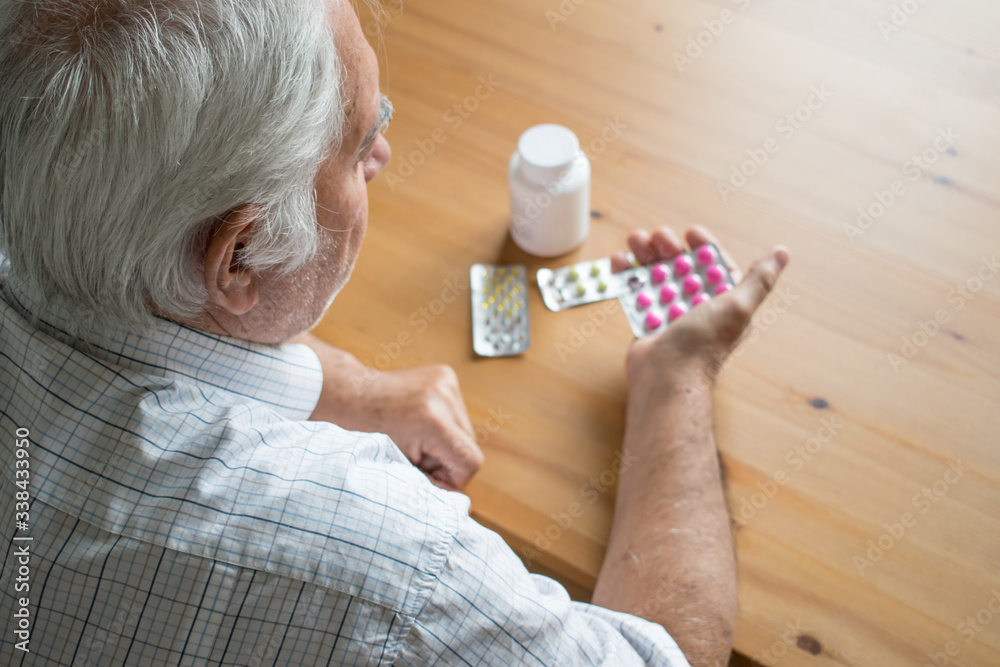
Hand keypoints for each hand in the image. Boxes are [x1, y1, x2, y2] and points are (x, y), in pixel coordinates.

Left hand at [297, 334, 483, 489]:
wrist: (346, 395)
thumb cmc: (361, 433)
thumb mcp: (395, 467)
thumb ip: (429, 485)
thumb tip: (461, 505)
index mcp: (433, 420)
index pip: (471, 461)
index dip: (452, 478)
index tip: (426, 476)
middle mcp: (444, 396)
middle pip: (470, 445)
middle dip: (446, 459)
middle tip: (414, 458)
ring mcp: (446, 382)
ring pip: (465, 430)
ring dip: (445, 441)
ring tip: (413, 438)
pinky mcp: (445, 376)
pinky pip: (457, 413)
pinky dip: (442, 424)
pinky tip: (418, 422)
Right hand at [611, 225, 788, 384]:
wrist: (668, 376)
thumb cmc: (705, 343)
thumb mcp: (739, 305)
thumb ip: (758, 279)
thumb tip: (782, 252)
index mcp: (723, 303)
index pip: (715, 267)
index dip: (704, 247)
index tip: (690, 232)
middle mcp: (698, 308)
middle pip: (682, 268)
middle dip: (669, 248)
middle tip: (657, 236)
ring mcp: (670, 315)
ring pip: (657, 277)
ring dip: (645, 256)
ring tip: (634, 240)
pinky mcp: (646, 322)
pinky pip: (636, 294)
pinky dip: (626, 276)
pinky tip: (619, 259)